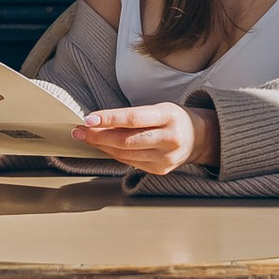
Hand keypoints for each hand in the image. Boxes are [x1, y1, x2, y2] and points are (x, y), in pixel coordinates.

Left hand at [72, 100, 214, 180]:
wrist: (199, 138)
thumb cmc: (173, 118)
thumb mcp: (159, 108)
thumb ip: (134, 116)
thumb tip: (99, 121)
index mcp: (169, 117)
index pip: (133, 118)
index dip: (109, 119)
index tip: (88, 119)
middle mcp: (169, 139)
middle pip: (127, 140)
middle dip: (99, 136)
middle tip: (79, 131)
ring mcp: (166, 158)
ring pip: (126, 154)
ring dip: (102, 146)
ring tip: (86, 138)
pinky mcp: (161, 170)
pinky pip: (131, 162)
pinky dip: (114, 154)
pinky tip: (104, 147)